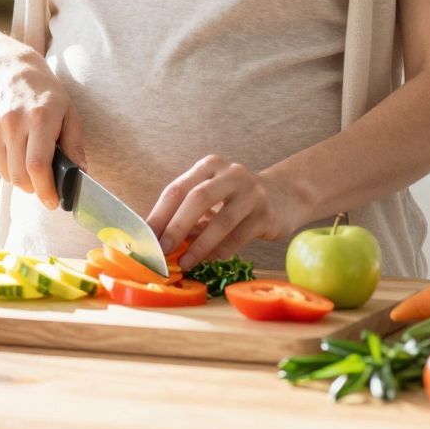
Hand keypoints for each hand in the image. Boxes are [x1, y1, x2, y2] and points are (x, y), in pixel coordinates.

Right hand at [0, 50, 83, 211]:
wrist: (9, 70)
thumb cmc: (46, 94)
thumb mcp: (69, 112)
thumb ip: (75, 144)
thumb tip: (80, 174)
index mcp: (40, 118)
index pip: (38, 166)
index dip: (46, 190)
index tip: (53, 202)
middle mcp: (13, 123)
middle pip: (20, 176)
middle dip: (35, 189)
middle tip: (45, 187)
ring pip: (6, 174)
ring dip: (21, 178)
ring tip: (31, 163)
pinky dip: (7, 167)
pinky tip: (16, 151)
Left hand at [147, 155, 301, 266]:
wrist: (283, 197)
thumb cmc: (236, 200)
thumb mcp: (211, 199)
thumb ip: (188, 216)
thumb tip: (159, 243)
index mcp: (209, 166)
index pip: (177, 189)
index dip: (159, 215)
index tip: (145, 239)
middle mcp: (231, 173)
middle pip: (197, 198)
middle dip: (176, 227)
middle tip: (162, 251)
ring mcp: (251, 192)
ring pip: (221, 220)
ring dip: (199, 246)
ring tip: (185, 262)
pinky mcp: (266, 213)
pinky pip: (239, 236)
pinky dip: (220, 251)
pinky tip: (208, 261)